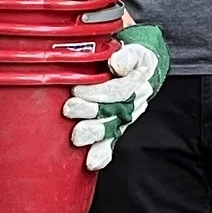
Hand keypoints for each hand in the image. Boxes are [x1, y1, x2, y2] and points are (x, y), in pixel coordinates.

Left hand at [67, 24, 169, 171]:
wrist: (141, 68)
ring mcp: (123, 117)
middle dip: (90, 112)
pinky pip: (111, 142)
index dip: (97, 92)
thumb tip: (116, 64)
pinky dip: (102, 153)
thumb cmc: (133, 58)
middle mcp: (132, 103)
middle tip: (70, 109)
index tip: (77, 89)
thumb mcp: (134, 50)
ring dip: (93, 133)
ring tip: (77, 136)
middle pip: (112, 111)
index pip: (118, 90)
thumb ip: (127, 55)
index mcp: (137, 83)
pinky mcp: (115, 127)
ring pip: (110, 128)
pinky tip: (92, 162)